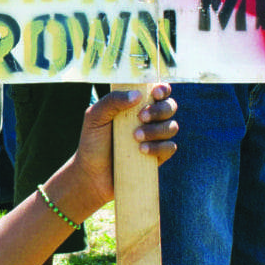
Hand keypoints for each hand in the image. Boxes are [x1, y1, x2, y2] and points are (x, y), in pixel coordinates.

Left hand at [68, 85, 177, 209]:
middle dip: (159, 110)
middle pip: (170, 107)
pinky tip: (141, 150)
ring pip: (172, 127)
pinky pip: (170, 147)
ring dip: (157, 130)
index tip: (155, 93)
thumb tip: (137, 95)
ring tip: (135, 137)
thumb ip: (112, 102)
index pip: (157, 91)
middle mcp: (149, 119)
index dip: (162, 89)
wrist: (92, 175)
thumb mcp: (95, 117)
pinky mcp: (158, 156)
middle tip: (141, 117)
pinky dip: (158, 147)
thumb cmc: (92, 142)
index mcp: (135, 105)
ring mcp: (155, 138)